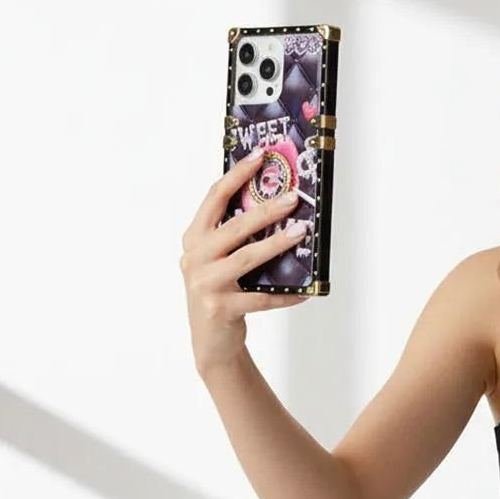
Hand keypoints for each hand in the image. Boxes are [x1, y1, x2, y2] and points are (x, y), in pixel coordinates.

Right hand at [180, 146, 311, 376]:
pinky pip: (261, 298)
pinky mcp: (220, 307)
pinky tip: (305, 291)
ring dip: (277, 244)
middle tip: (292, 198)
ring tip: (301, 233)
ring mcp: (206, 283)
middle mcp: (195, 258)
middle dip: (266, 210)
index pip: (214, 199)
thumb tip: (276, 208)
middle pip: (234, 226)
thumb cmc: (220, 292)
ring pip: (247, 258)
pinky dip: (285, 294)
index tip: (259, 157)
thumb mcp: (219, 260)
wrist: (210, 341)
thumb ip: (235, 236)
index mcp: (194, 239)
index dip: (237, 176)